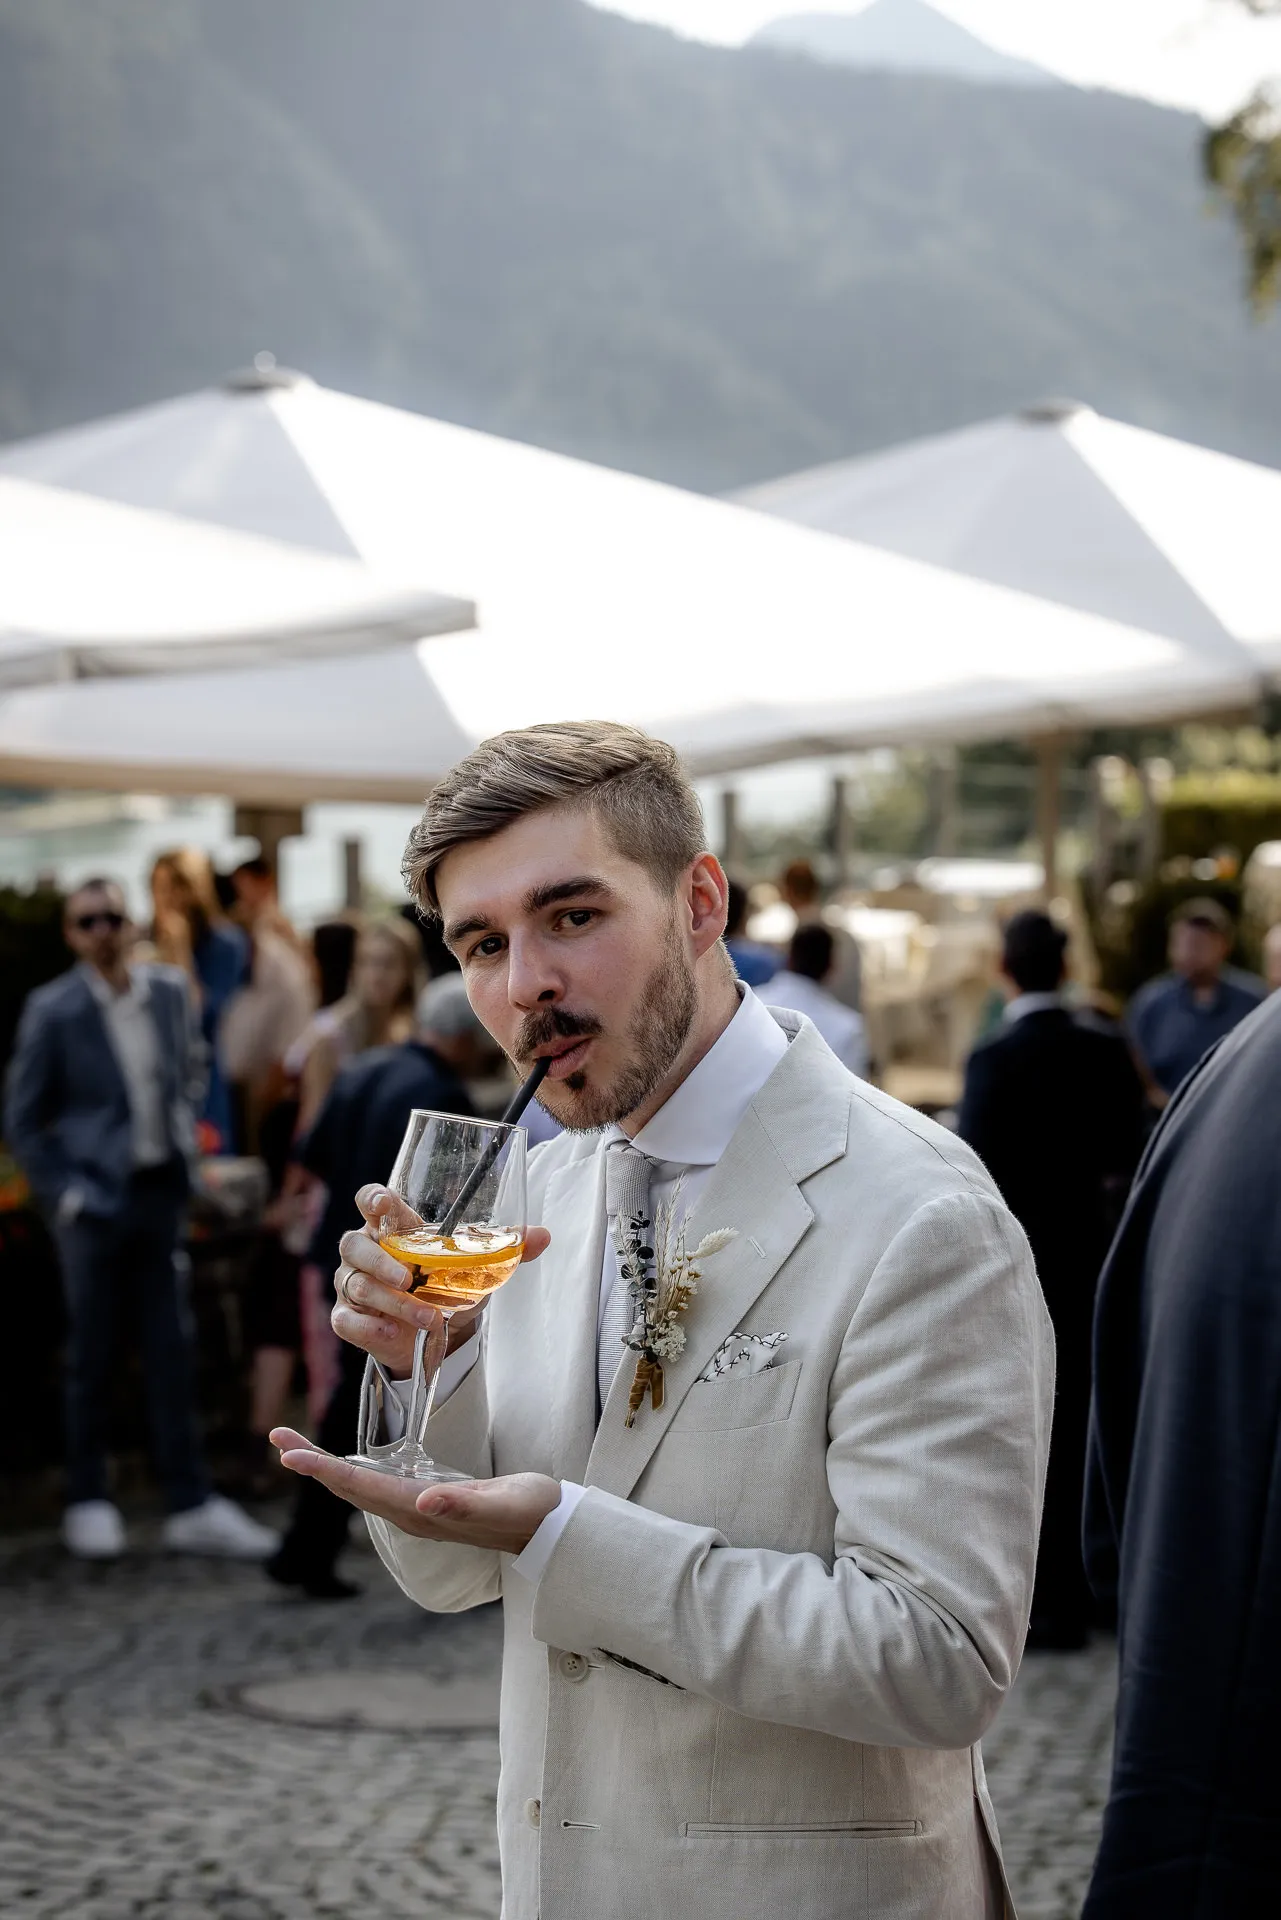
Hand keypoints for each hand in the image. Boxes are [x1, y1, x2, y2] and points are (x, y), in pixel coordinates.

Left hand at [270, 1427, 561, 1553]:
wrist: (550, 1529)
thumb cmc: (530, 1511)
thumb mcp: (501, 1504)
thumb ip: (462, 1504)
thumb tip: (422, 1501)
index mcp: (422, 1511)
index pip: (362, 1487)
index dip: (325, 1469)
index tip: (290, 1454)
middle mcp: (411, 1514)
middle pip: (350, 1488)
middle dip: (312, 1464)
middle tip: (278, 1436)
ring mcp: (417, 1511)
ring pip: (359, 1488)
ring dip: (325, 1468)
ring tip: (294, 1448)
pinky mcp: (426, 1504)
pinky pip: (375, 1487)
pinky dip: (350, 1471)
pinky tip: (342, 1465)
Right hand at [332, 1183, 550, 1378]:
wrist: (436, 1332)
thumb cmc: (448, 1285)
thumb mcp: (478, 1267)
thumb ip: (507, 1249)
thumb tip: (543, 1235)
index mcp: (393, 1228)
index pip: (371, 1201)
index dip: (372, 1199)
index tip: (383, 1204)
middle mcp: (366, 1251)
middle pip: (354, 1243)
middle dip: (381, 1262)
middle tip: (410, 1278)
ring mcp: (352, 1283)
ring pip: (356, 1285)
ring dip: (394, 1303)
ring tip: (428, 1317)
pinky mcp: (348, 1317)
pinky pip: (346, 1319)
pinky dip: (370, 1327)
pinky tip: (393, 1332)